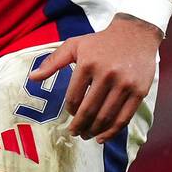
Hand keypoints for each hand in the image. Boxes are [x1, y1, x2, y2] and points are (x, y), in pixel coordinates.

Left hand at [28, 14, 161, 142]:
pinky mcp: (139, 92)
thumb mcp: (75, 45)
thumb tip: (32, 78)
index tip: (70, 114)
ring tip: (87, 136)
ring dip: (94, 131)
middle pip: (89, 110)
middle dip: (79, 126)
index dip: (69, 110)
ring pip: (106, 117)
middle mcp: (107, 74)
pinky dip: (112, 132)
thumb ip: (53, 62)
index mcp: (88, 63)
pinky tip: (102, 137)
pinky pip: (124, 118)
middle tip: (74, 133)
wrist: (136, 33)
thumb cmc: (101, 42)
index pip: (74, 97)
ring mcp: (125, 84)